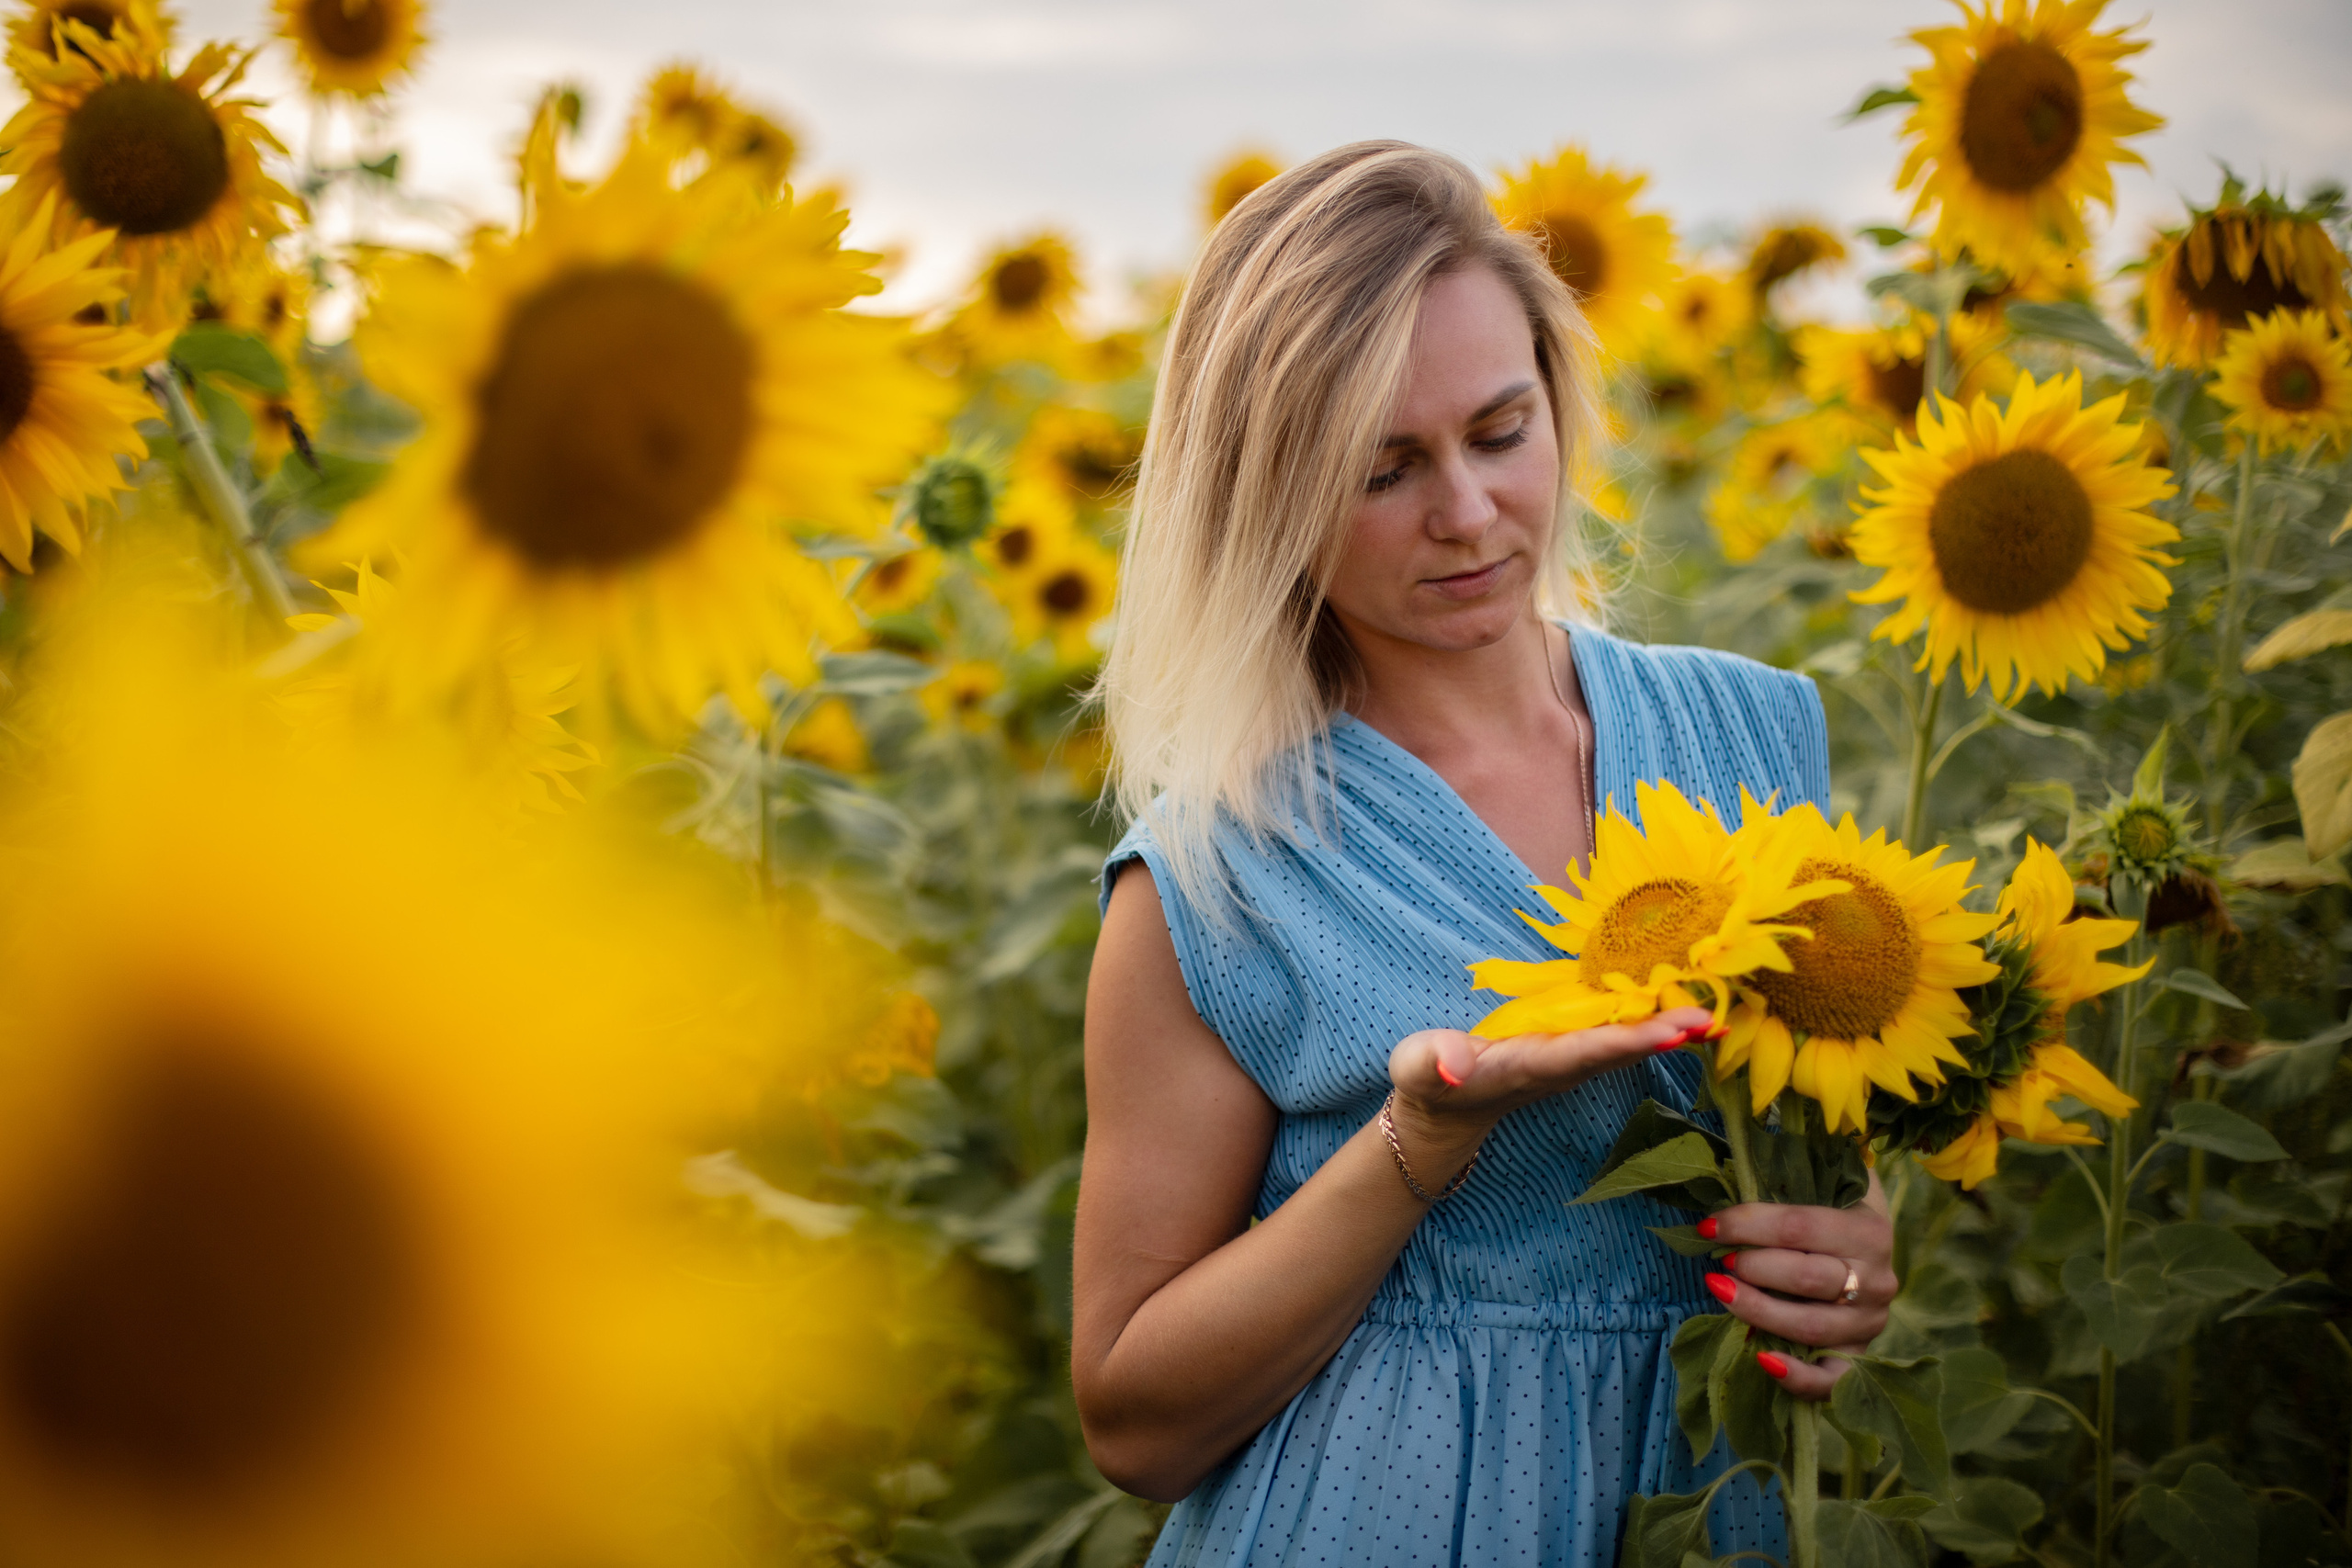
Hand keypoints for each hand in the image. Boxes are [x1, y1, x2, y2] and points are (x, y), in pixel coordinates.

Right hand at [1385, 1005, 1718, 1172]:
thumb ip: (1435, 1062)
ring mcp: (1572, 1061)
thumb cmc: (1430, 1081)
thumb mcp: (1420, 1069)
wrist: (1446, 1104)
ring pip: (1628, 1044)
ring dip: (1671, 1031)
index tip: (1671, 1033)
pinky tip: (1690, 1013)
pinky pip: (1622, 1034)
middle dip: (1665, 1036)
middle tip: (1712, 1020)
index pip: (1585, 1051)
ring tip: (1716, 1017)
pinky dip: (1657, 1024)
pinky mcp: (1576, 1050)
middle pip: (1621, 1050)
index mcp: (1530, 1066)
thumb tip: (1454, 1063)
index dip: (1628, 1043)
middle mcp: (1562, 1066)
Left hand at [1703, 1200, 1896, 1401]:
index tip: (1708, 1227)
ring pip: (1809, 1326)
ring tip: (1722, 1291)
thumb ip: (1779, 1195)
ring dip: (1757, 1310)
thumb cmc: (1828, 1218)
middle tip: (1721, 1261)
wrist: (1865, 1252)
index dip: (1746, 1225)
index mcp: (1869, 1231)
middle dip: (1753, 1268)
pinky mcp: (1858, 1356)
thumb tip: (1718, 1211)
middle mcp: (1877, 1280)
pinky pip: (1829, 1379)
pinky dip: (1796, 1376)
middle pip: (1806, 1278)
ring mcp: (1870, 1323)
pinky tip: (1763, 1359)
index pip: (1798, 1227)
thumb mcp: (1818, 1192)